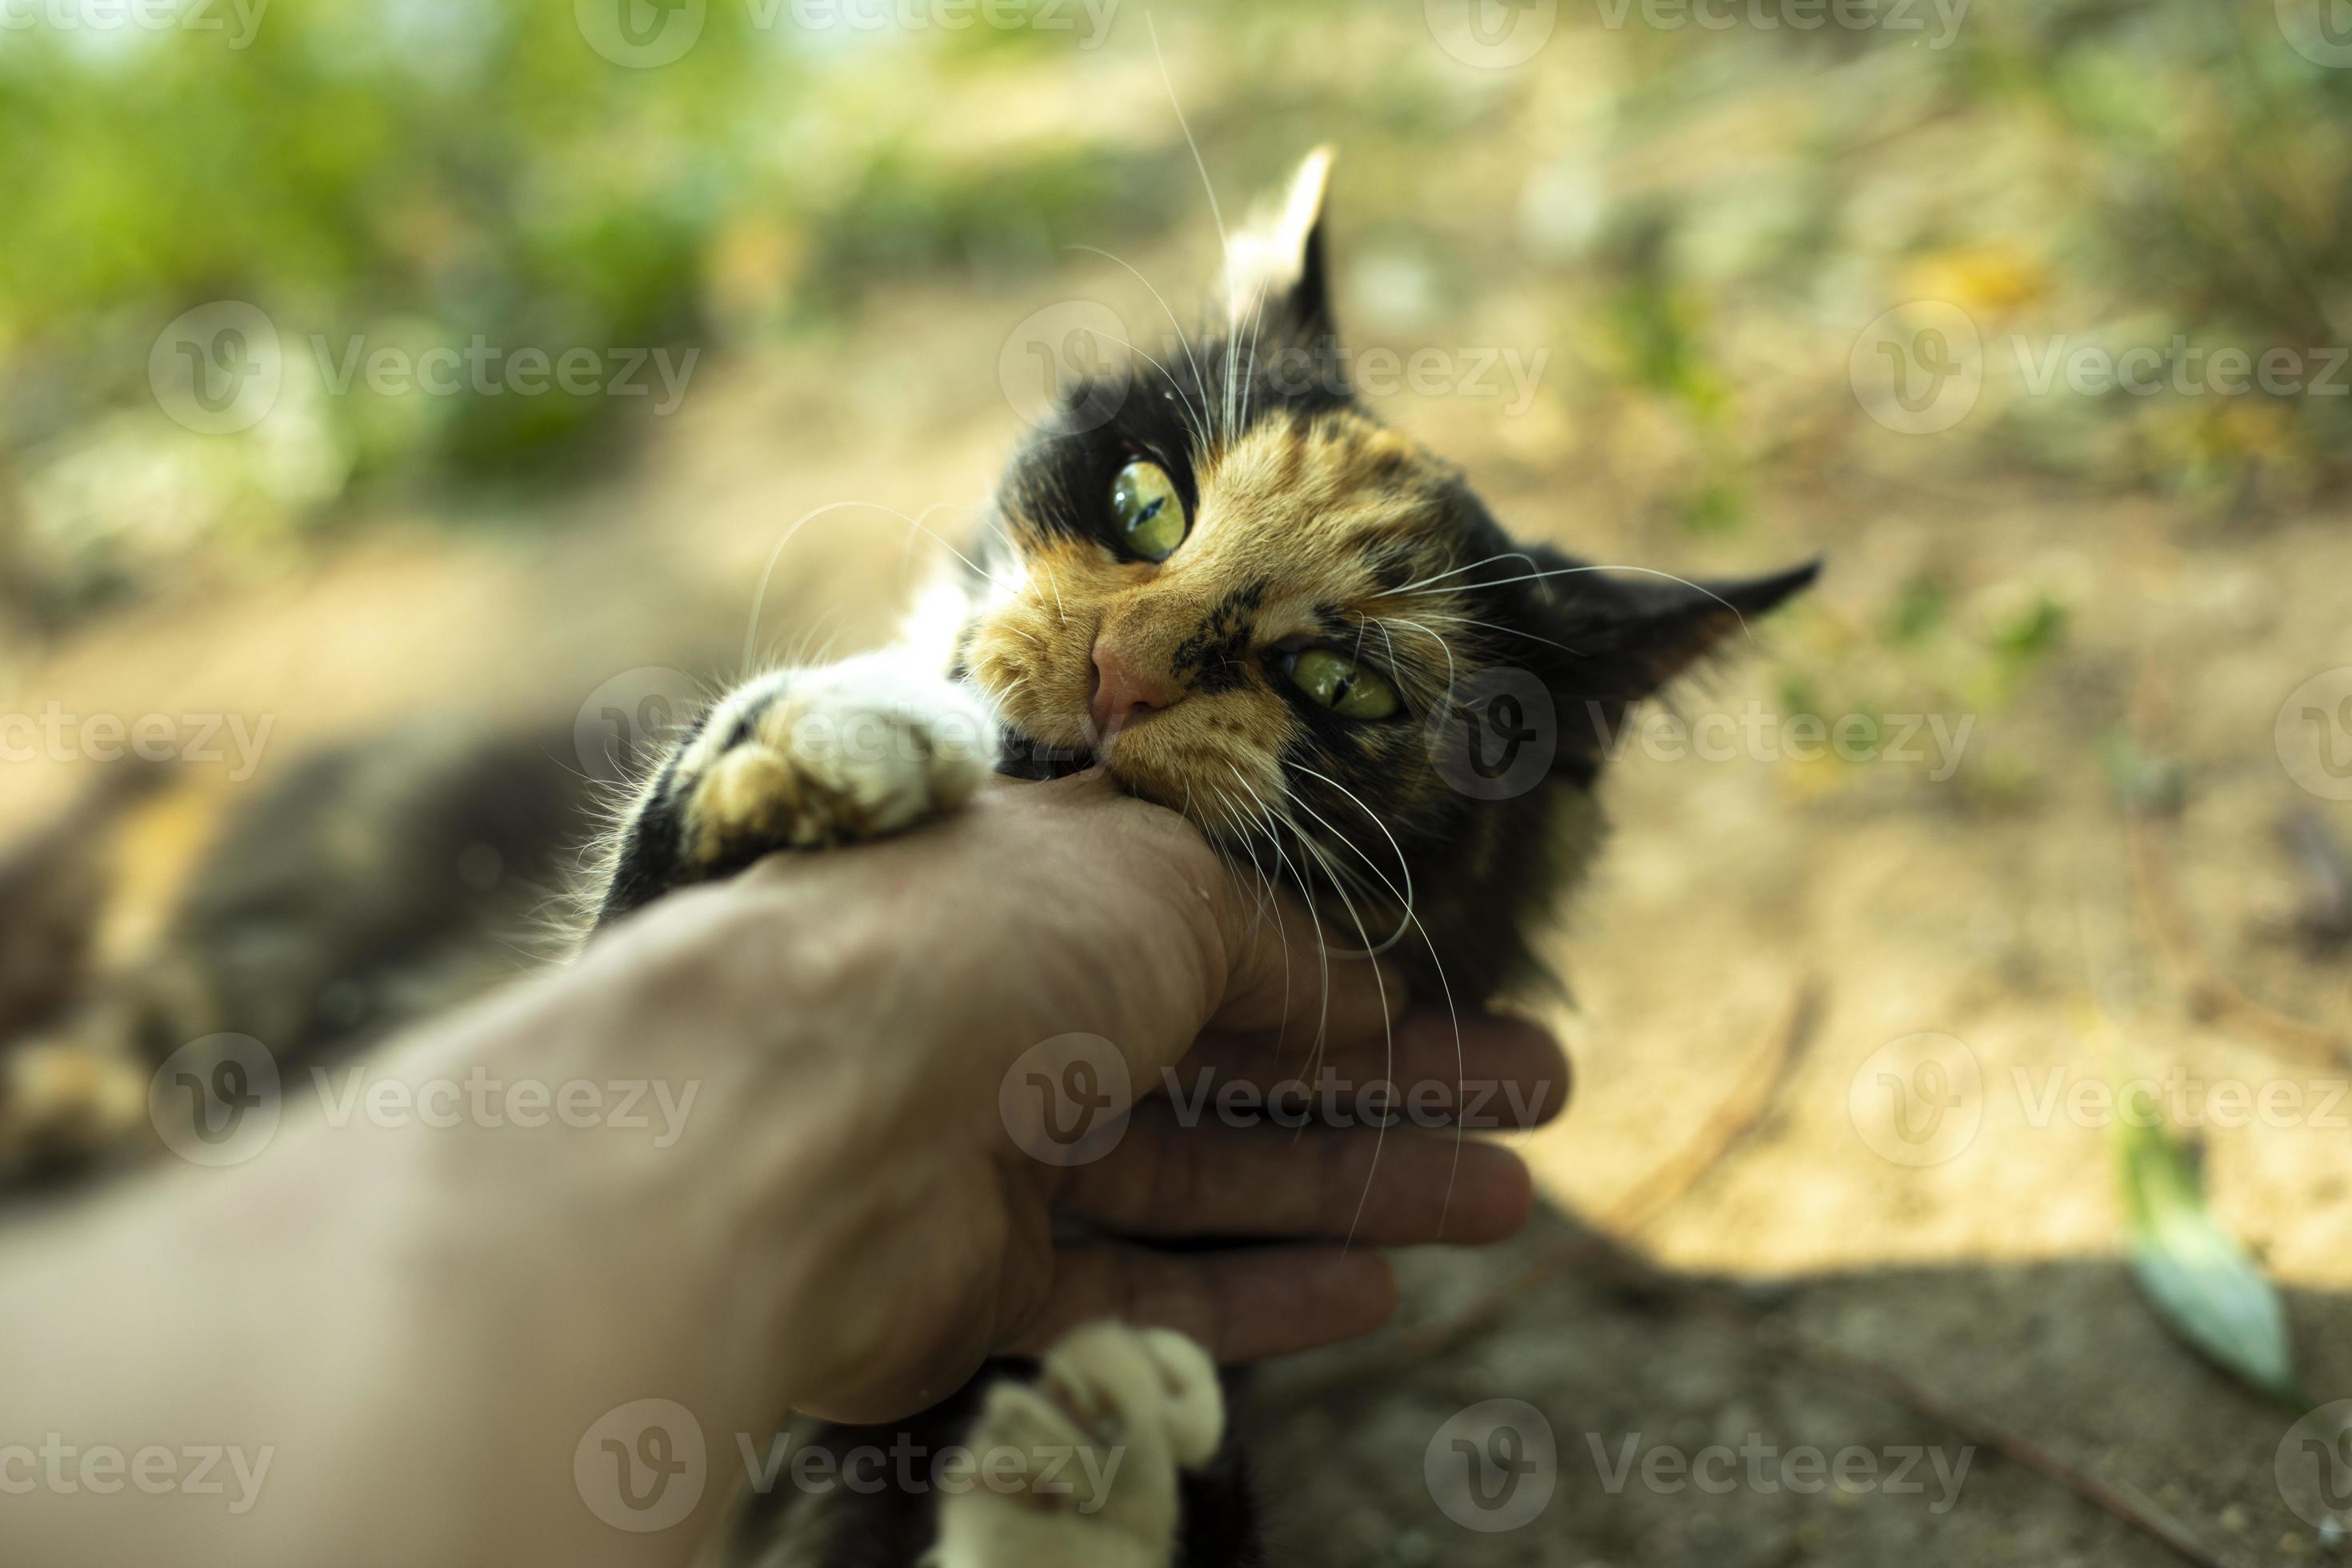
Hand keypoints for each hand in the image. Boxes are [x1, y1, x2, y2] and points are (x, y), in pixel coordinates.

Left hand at [589, 773, 1569, 1420]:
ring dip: (1358, 1189)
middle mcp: (1017, 1019)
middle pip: (1238, 1063)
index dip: (1355, 974)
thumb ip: (1269, 944)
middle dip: (1396, 1084)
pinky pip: (1141, 1288)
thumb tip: (1364, 988)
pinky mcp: (977, 1287)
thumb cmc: (980, 944)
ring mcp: (995, 1157)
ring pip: (1207, 1179)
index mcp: (1043, 894)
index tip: (1471, 1006)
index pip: (1223, 939)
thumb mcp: (1161, 884)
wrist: (785, 1112)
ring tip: (1504, 1200)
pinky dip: (1256, 1293)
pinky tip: (1375, 1288)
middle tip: (1540, 1102)